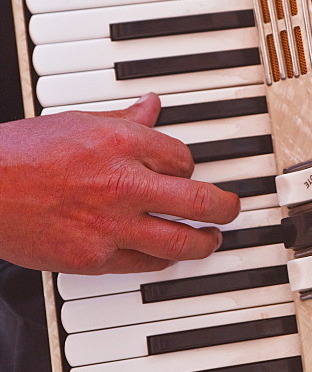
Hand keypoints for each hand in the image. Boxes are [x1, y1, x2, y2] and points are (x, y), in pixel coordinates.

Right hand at [0, 93, 240, 274]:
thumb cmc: (20, 154)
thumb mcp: (78, 122)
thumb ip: (124, 120)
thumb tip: (153, 106)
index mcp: (123, 144)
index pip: (184, 159)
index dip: (191, 168)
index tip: (189, 174)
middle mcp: (123, 184)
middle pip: (199, 200)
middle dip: (225, 207)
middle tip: (231, 208)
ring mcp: (110, 225)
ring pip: (181, 241)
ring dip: (205, 242)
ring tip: (211, 238)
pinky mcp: (93, 258)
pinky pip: (144, 264)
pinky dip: (161, 261)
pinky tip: (167, 256)